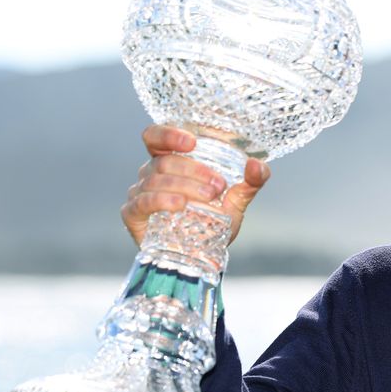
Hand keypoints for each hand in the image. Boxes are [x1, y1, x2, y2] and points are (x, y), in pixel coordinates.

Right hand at [121, 125, 270, 246]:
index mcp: (171, 161)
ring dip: (184, 186)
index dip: (168, 134)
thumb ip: (252, 181)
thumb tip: (257, 164)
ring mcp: (139, 193)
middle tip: (218, 185)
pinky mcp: (133, 215)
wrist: (203, 257)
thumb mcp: (238, 199)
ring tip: (208, 197)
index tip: (192, 142)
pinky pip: (142, 202)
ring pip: (155, 180)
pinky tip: (180, 205)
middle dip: (194, 170)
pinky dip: (161, 201)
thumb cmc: (214, 222)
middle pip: (164, 161)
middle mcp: (151, 173)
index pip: (156, 137)